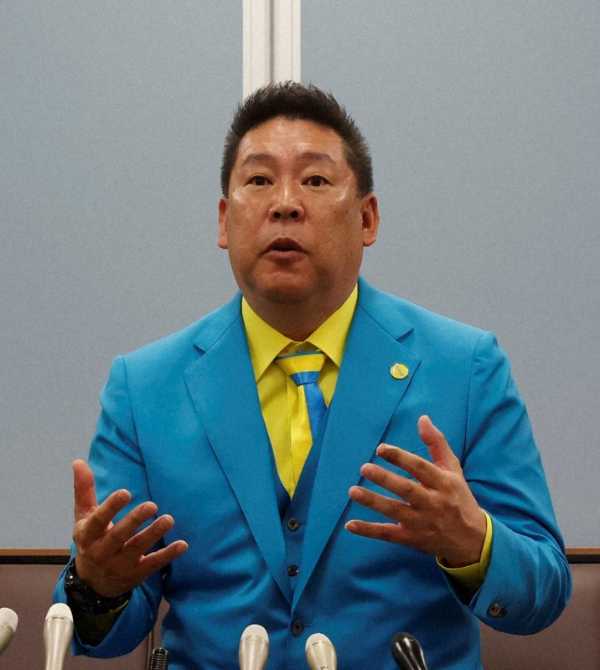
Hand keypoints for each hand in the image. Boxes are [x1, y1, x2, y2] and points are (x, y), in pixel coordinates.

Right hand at [72, 459, 187, 596]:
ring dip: (153, 534)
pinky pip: (153, 564)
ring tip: (168, 519)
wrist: (92, 583)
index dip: (111, 507)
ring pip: (137, 549)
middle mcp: (102, 552)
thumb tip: (79, 461)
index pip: (98, 521)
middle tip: (152, 505)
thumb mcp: (84, 516)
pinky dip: (168, 555)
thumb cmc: (91, 539)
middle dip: (134, 521)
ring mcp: (119, 565)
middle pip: (118, 536)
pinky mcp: (136, 574)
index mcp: (88, 535)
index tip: (125, 492)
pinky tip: (183, 545)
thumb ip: (84, 490)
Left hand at [346, 415, 485, 566]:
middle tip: (364, 468)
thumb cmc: (458, 497)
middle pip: (407, 490)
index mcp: (443, 483)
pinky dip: (369, 531)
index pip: (420, 468)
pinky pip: (388, 534)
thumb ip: (437, 443)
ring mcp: (422, 523)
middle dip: (385, 479)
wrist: (473, 540)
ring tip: (353, 491)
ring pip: (395, 511)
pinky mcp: (412, 539)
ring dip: (373, 502)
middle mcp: (433, 503)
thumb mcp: (453, 469)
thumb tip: (422, 418)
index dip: (400, 457)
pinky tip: (350, 524)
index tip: (381, 448)